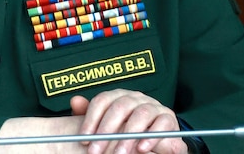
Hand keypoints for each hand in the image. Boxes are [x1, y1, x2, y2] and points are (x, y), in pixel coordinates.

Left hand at [70, 89, 186, 153]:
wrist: (156, 139)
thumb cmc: (126, 131)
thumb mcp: (106, 125)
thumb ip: (90, 115)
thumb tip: (75, 101)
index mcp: (118, 96)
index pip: (102, 101)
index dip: (91, 119)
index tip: (84, 138)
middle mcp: (135, 97)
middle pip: (120, 107)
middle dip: (106, 131)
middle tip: (97, 150)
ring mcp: (153, 106)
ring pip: (140, 115)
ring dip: (128, 136)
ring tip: (119, 153)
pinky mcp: (168, 118)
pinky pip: (161, 123)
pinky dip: (151, 137)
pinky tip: (141, 148)